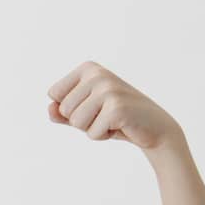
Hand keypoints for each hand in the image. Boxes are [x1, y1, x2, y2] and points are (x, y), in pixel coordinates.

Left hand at [46, 61, 183, 152]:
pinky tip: (120, 126)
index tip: (93, 106)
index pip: (54, 94)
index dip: (69, 109)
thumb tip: (50, 109)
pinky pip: (92, 133)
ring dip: (93, 129)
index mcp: (88, 69)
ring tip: (112, 120)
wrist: (154, 129)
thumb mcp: (86, 113)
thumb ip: (62, 112)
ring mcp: (108, 90)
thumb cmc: (116, 120)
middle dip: (82, 121)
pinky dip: (104, 136)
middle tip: (105, 116)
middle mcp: (98, 74)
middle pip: (64, 109)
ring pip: (76, 122)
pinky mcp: (117, 108)